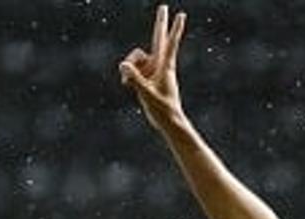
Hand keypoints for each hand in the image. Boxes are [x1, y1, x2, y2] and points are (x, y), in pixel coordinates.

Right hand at [119, 5, 187, 126]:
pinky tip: (127, 86)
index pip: (170, 44)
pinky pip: (133, 69)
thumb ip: (134, 78)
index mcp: (166, 67)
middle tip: (164, 6)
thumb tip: (123, 65)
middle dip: (160, 23)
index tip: (181, 15)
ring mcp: (153, 70)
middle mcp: (160, 65)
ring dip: (130, 67)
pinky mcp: (147, 76)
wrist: (168, 122)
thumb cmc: (162, 109)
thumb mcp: (146, 94)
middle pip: (157, 39)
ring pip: (136, 58)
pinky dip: (128, 75)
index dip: (175, 29)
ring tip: (127, 84)